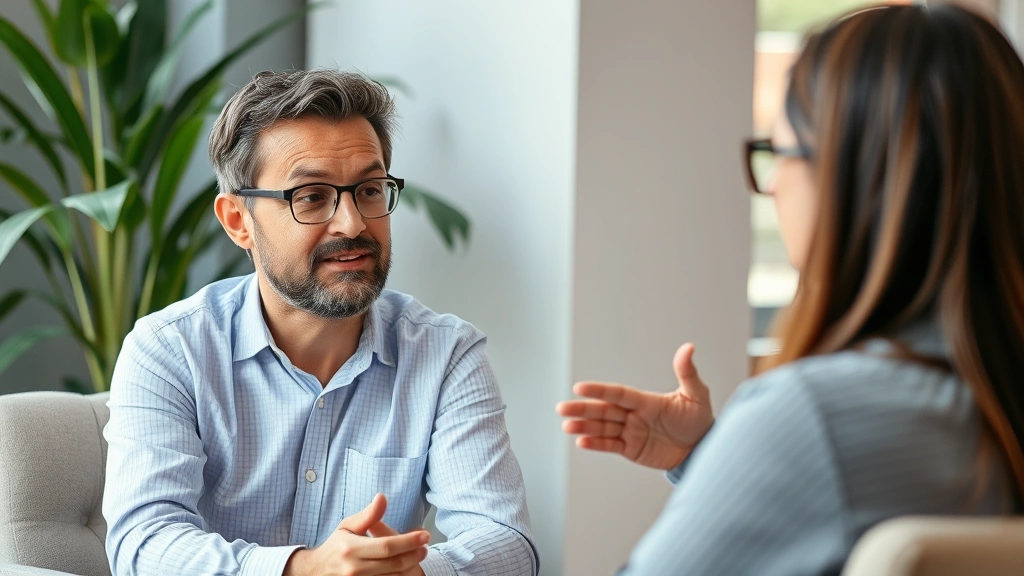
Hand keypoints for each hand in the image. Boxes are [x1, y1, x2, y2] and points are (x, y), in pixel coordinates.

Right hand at [284, 493, 428, 575]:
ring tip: (419, 555)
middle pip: (394, 564)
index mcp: (351, 549)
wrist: (316, 572)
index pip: (387, 546)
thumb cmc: (336, 546)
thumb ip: (368, 515)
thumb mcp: (348, 526)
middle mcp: (354, 569)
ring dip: (410, 568)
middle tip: (426, 546)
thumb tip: (382, 497)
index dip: (409, 541)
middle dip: (414, 555)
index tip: (425, 535)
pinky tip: (406, 569)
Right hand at [556, 343, 713, 470]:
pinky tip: (581, 442)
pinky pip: (610, 446)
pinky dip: (596, 444)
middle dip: (582, 409)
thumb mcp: (696, 395)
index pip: (618, 394)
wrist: (702, 448)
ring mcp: (631, 432)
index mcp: (645, 401)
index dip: (600, 391)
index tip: (579, 388)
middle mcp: (634, 415)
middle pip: (604, 410)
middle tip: (561, 408)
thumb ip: (687, 373)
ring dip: (584, 427)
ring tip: (566, 426)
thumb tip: (688, 347)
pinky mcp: (632, 449)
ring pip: (602, 428)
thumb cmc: (700, 419)